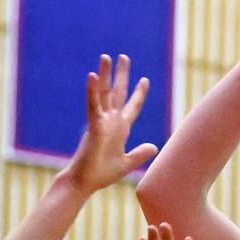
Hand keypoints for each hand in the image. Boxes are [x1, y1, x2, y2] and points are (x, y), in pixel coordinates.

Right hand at [63, 54, 157, 193]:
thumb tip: (154, 146)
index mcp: (119, 129)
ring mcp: (101, 122)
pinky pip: (93, 105)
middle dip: (122, 75)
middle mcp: (110, 122)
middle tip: (124, 57)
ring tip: (106, 56)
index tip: (145, 80)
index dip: (138, 94)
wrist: (85, 183)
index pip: (131, 107)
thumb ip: (139, 153)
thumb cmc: (101, 174)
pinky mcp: (93, 126)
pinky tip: (92, 76)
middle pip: (118, 93)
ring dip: (105, 74)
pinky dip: (92, 91)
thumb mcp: (126, 163)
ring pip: (103, 93)